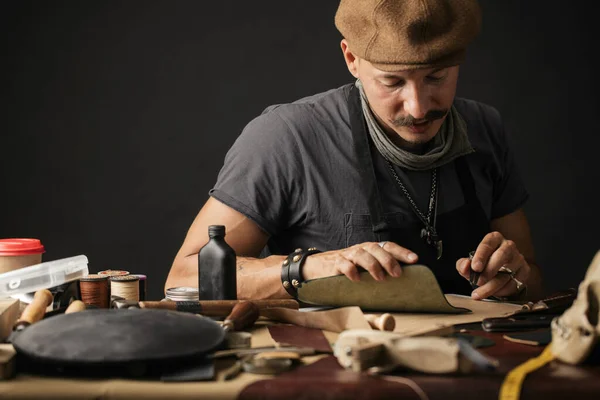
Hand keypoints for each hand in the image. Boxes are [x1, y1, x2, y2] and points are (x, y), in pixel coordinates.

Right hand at [302, 241, 418, 281]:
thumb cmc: (343, 271)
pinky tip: (356, 279)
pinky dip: (351, 271)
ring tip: (380, 278)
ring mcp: (346, 256)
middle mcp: (358, 250)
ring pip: (361, 254)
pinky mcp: (333, 265)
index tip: (414, 259)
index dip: (401, 252)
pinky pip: (343, 265)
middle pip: (375, 248)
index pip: (387, 246)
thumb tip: (400, 286)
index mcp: (367, 250)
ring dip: (372, 265)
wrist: (314, 268)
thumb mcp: (361, 271)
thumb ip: (376, 274)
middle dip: (388, 260)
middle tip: (397, 273)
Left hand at [456, 232, 529, 299]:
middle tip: (478, 282)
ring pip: (508, 273)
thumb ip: (463, 264)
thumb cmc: (483, 264)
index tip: (475, 267)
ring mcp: (518, 258)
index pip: (487, 244)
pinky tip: (494, 293)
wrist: (500, 272)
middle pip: (501, 256)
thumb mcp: (470, 263)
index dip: (481, 256)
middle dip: (489, 271)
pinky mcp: (525, 270)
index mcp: (494, 239)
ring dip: (492, 286)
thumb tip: (466, 266)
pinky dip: (503, 291)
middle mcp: (508, 246)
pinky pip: (515, 283)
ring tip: (480, 293)